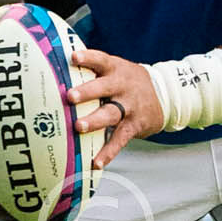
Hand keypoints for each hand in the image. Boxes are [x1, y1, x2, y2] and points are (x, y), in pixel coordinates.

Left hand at [68, 46, 164, 171]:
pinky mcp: (133, 126)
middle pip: (104, 88)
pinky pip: (119, 140)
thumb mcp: (116, 68)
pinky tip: (96, 162)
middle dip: (87, 92)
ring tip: (79, 127)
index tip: (74, 57)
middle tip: (71, 97)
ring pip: (111, 114)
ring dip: (94, 121)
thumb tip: (57, 63)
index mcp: (115, 69)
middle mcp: (122, 87)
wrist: (164, 94)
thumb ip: (93, 69)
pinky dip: (108, 152)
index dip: (88, 58)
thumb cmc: (127, 81)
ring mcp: (129, 107)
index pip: (101, 60)